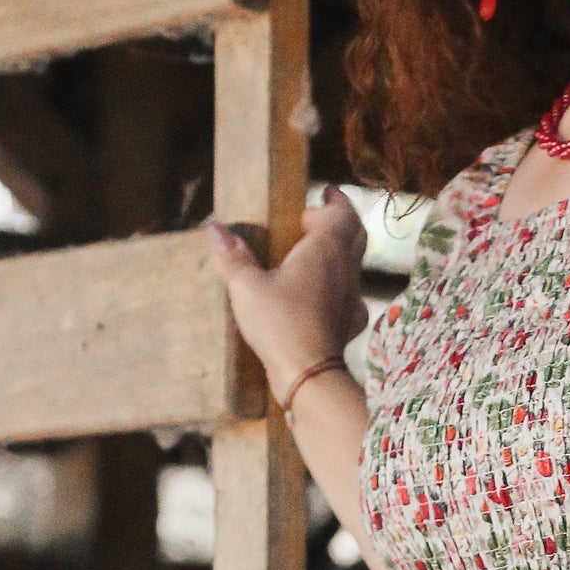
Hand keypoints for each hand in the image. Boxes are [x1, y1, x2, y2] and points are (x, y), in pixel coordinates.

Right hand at [206, 184, 368, 401]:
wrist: (311, 376)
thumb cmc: (281, 325)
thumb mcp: (247, 287)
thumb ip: (233, 256)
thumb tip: (215, 228)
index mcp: (326, 249)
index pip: (343, 212)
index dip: (334, 201)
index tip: (325, 193)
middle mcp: (346, 270)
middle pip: (354, 235)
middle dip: (337, 222)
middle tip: (312, 220)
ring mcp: (352, 298)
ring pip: (353, 265)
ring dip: (337, 254)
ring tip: (310, 255)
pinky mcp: (350, 324)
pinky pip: (350, 297)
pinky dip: (338, 288)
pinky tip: (321, 297)